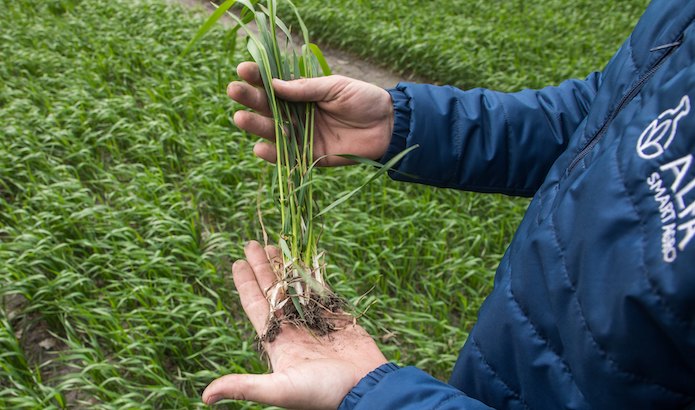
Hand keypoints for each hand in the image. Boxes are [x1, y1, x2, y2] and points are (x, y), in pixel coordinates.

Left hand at [202, 241, 387, 408]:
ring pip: (296, 286)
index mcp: (278, 342)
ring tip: (276, 244)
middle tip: (252, 244)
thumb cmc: (324, 393)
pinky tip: (305, 257)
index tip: (237, 262)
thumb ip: (245, 386)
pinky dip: (313, 272)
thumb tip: (206, 397)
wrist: (367, 390)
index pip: (256, 306)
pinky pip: (321, 288)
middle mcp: (294, 328)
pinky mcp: (337, 315)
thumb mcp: (281, 389)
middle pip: (273, 290)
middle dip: (262, 267)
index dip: (246, 284)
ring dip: (285, 266)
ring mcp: (316, 320)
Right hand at [228, 62, 393, 165]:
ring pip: (274, 131)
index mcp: (303, 93)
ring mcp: (303, 135)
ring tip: (240, 118)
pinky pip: (289, 157)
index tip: (242, 69)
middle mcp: (298, 114)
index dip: (257, 77)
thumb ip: (306, 88)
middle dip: (250, 99)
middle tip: (233, 91)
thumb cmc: (363, 99)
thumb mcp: (334, 86)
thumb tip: (274, 85)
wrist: (388, 125)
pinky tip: (259, 148)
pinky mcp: (311, 156)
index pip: (274, 85)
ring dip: (256, 126)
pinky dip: (274, 155)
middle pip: (268, 108)